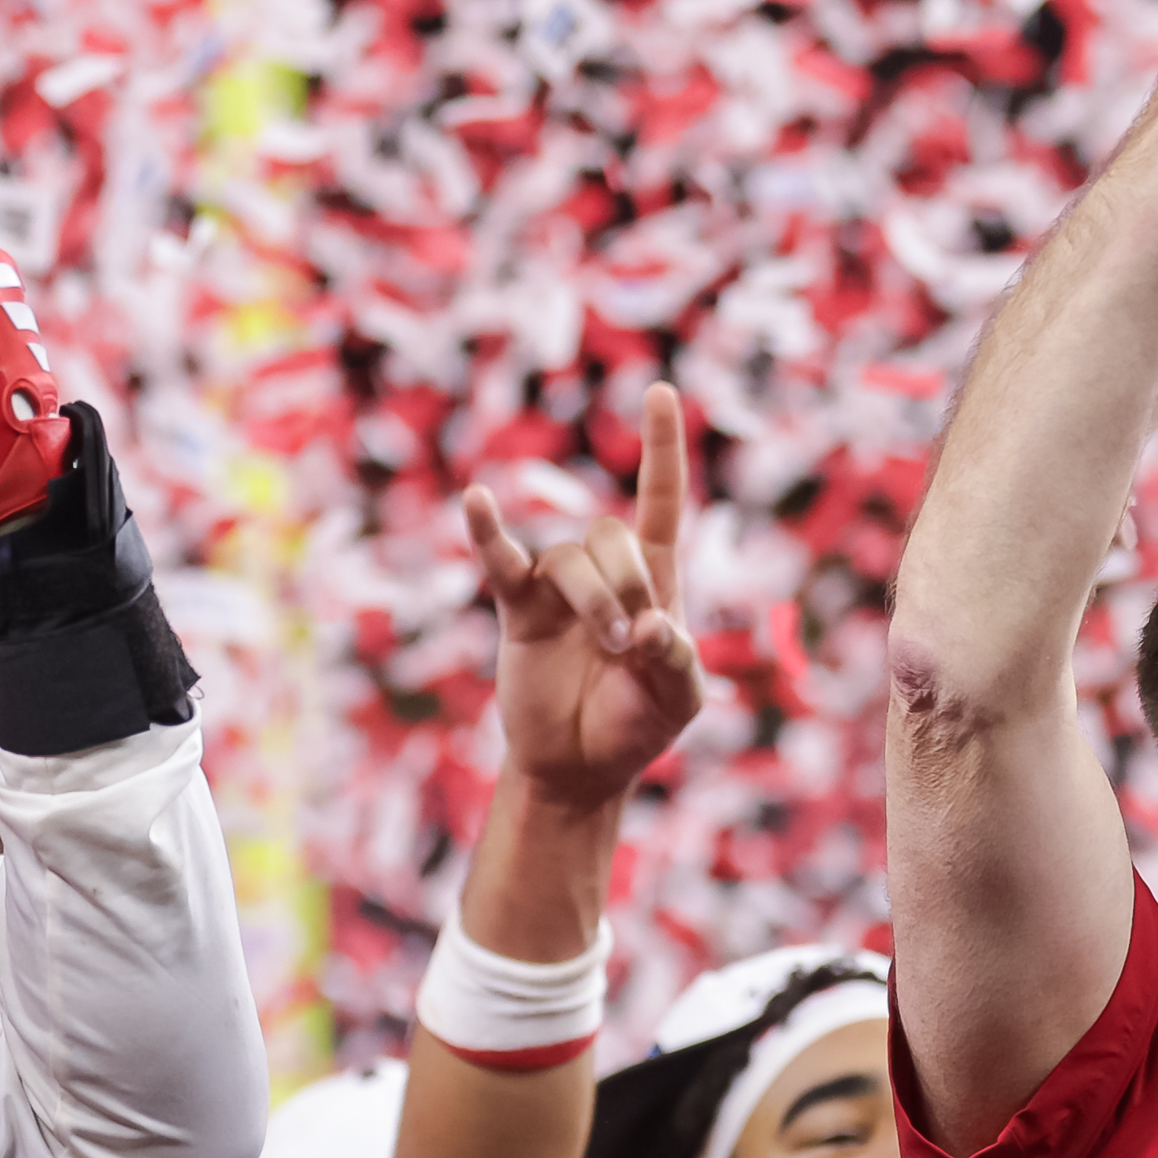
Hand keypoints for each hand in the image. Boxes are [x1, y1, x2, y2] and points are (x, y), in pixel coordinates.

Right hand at [466, 383, 705, 809]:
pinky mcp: (517, 609)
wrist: (581, 768)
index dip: (661, 448)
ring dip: (596, 599)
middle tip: (633, 640)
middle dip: (629, 583)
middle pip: (612, 535)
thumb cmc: (637, 725)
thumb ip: (679, 661)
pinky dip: (488, 530)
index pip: (661, 501)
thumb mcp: (680, 699)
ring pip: (572, 558)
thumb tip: (653, 625)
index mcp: (657, 581)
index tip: (662, 390)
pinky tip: (477, 500)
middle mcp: (605, 572)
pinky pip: (501, 559)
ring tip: (611, 647)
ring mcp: (558, 587)